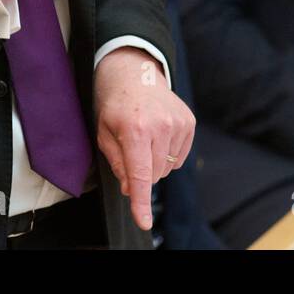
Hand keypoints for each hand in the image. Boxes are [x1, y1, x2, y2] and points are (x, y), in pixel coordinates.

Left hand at [94, 46, 194, 230]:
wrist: (135, 72)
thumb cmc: (115, 104)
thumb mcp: (104, 132)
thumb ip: (117, 163)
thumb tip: (131, 189)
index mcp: (135, 129)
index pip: (140, 174)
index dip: (141, 201)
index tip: (144, 222)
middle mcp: (161, 126)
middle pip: (154, 175)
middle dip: (141, 174)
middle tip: (130, 152)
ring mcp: (178, 124)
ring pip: (167, 168)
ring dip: (154, 163)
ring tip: (144, 139)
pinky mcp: (189, 123)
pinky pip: (179, 158)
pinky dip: (167, 155)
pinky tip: (157, 136)